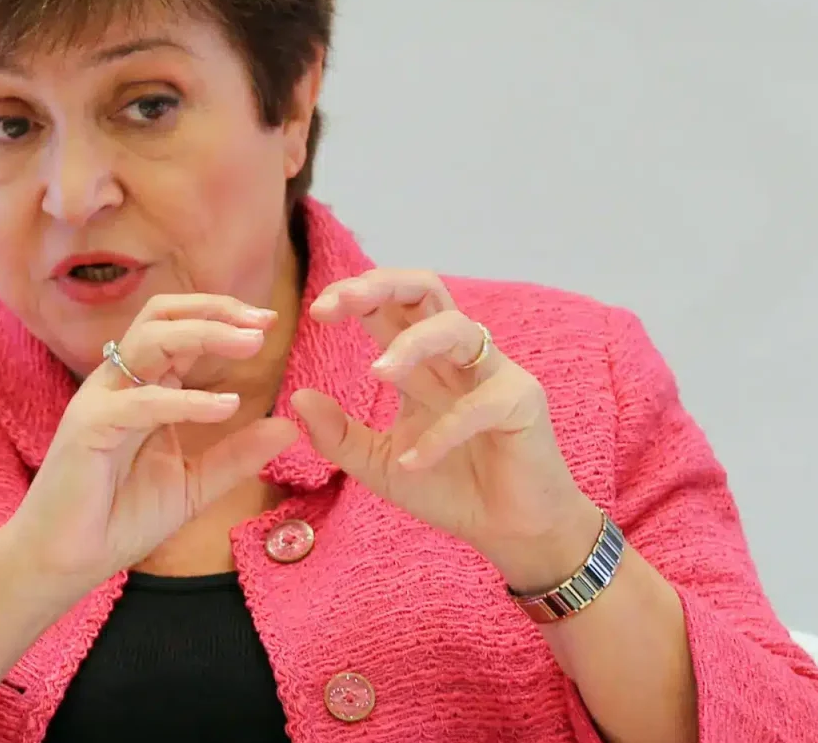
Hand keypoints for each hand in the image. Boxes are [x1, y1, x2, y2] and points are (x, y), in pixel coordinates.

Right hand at [2, 294, 299, 600]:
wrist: (66, 560)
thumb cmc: (120, 518)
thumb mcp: (193, 483)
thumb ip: (236, 455)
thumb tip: (288, 427)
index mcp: (143, 387)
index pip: (178, 328)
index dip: (222, 316)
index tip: (267, 322)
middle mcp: (119, 383)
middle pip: (162, 317)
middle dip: (214, 310)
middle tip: (261, 323)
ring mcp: (101, 400)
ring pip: (150, 341)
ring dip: (204, 335)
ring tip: (251, 345)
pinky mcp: (89, 427)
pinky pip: (142, 402)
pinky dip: (187, 400)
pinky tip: (226, 406)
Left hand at [294, 269, 602, 592]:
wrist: (510, 532)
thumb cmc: (450, 489)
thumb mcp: (378, 464)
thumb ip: (338, 434)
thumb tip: (296, 398)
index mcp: (422, 362)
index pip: (389, 307)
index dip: (355, 295)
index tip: (317, 310)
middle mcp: (456, 357)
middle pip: (426, 290)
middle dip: (382, 285)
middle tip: (341, 301)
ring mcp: (493, 373)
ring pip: (456, 328)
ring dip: (413, 344)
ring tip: (377, 373)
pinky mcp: (521, 403)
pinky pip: (477, 407)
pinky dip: (440, 434)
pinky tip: (413, 462)